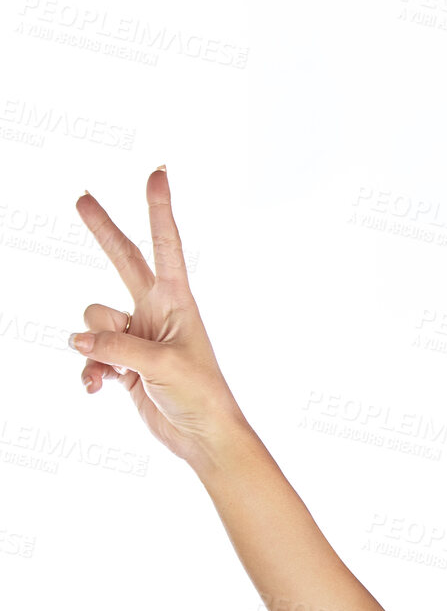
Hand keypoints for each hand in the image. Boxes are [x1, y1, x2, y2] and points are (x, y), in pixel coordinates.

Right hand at [69, 168, 250, 468]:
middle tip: (80, 196)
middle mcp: (155, 312)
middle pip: (122, 260)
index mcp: (177, 302)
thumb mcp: (161, 365)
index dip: (159, 209)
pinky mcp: (124, 362)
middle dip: (102, 231)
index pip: (165, 246)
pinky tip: (97, 389)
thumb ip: (116, 346)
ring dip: (95, 347)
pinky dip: (90, 371)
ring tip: (114, 372)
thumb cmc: (200, 397)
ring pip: (94, 321)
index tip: (158, 172)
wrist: (203, 437)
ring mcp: (137, 336)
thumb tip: (78, 340)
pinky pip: (91, 354)